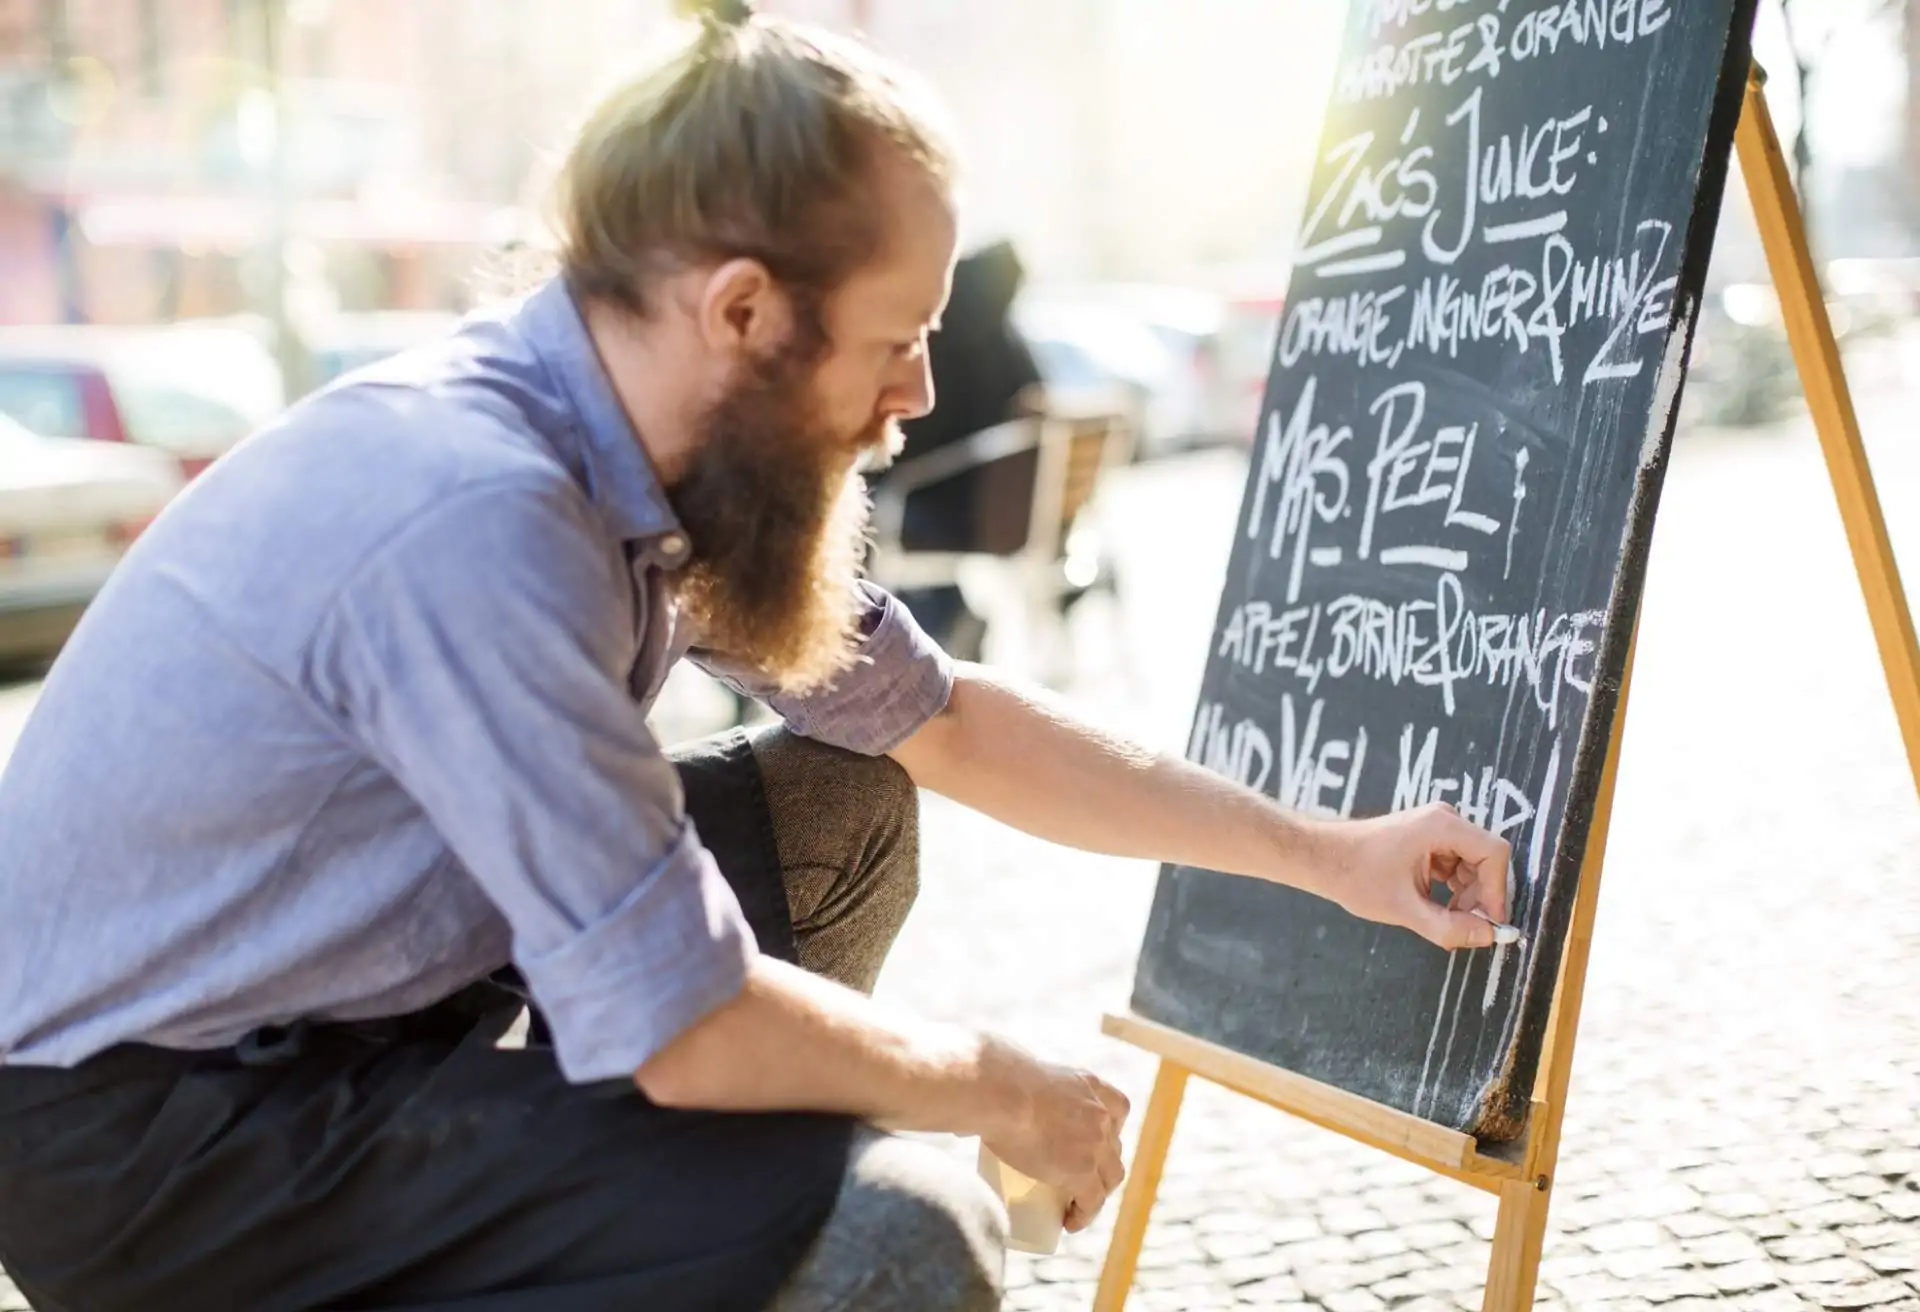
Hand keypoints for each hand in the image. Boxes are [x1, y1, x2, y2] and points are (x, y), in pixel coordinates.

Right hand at [976, 1035, 1129, 1231]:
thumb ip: (996, 1083)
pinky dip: (1084, 1215)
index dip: (1111, 1127)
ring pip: (1110, 1177)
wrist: (997, 1092)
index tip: (1094, 1140)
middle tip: (1077, 1176)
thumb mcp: (1013, 1069)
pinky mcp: (1083, 1171)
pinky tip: (1070, 1223)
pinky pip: (1093, 1201)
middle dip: (1102, 1163)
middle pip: (1113, 1146)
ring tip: (1076, 1205)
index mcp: (1087, 1083)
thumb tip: (969, 1108)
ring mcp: (1095, 1143)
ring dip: (1098, 1192)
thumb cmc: (992, 1077)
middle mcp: (1099, 1112)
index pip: (1118, 1107)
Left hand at [1313, 803, 1512, 950]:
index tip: (1488, 922)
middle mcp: (1444, 820)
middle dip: (1480, 897)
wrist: (1322, 858)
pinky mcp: (1429, 839)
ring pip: (1473, 865)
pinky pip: (1457, 865)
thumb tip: (1487, 937)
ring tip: (1444, 919)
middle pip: (1485, 860)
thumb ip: (1448, 926)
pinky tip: (1436, 908)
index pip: (1494, 854)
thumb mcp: (1404, 908)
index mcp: (1441, 826)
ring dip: (1467, 896)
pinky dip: (1454, 889)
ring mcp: (1436, 828)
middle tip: (1465, 928)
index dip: (1497, 891)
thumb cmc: (1355, 875)